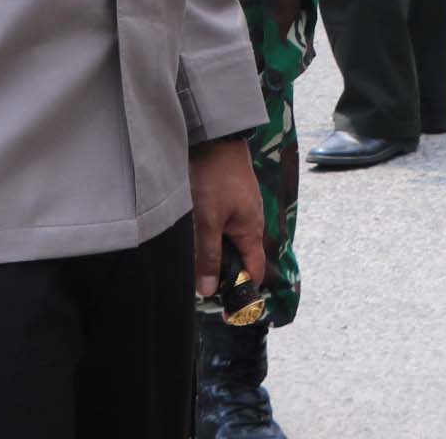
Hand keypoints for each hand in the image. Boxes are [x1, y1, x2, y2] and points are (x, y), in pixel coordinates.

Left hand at [190, 136, 266, 298]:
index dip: (242, 291)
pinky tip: (192, 237)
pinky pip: (223, 227)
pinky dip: (210, 237)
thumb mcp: (207, 220)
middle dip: (222, 273)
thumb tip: (209, 290)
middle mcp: (250, 222)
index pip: (254, 271)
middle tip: (197, 286)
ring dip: (213, 254)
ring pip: (228, 242)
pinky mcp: (229, 198)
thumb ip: (208, 255)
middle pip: (240, 258)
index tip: (225, 309)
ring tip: (191, 263)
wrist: (215, 136)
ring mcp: (240, 209)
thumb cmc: (213, 178)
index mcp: (252, 230)